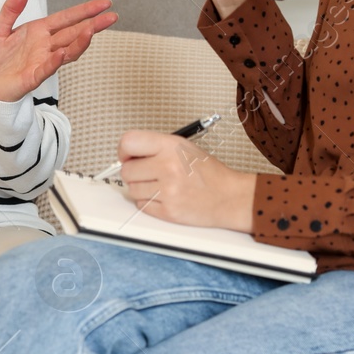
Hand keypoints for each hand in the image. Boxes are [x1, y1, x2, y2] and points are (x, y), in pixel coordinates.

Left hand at [0, 0, 117, 102]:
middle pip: (74, 33)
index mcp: (39, 31)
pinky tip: (62, 53)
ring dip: (80, 41)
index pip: (67, 18)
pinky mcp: (33, 77)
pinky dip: (55, 61)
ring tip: (92, 30)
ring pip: (67, 50)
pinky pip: (46, 68)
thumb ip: (12, 7)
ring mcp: (41, 61)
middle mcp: (45, 45)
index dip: (85, 10)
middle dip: (94, 24)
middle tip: (112, 16)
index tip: (104, 3)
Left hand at [114, 129, 255, 230]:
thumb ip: (155, 147)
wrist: (229, 197)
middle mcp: (168, 166)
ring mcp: (168, 190)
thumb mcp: (183, 147)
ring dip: (142, 189)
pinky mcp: (168, 211)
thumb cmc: (207, 172)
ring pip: (132, 189)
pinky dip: (149, 202)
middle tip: (150, 174)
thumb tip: (127, 154)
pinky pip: (141, 205)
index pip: (128, 142)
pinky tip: (165, 197)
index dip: (124, 151)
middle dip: (134, 173)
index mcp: (171, 146)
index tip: (127, 156)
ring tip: (161, 186)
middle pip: (126, 170)